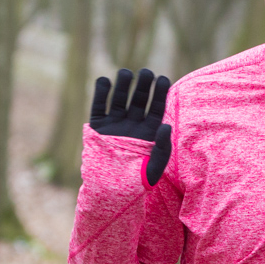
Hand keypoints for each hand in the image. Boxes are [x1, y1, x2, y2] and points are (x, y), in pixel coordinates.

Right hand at [92, 68, 171, 185]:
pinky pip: (99, 107)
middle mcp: (132, 124)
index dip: (159, 94)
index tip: (163, 79)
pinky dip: (101, 94)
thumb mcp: (154, 168)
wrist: (110, 191)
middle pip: (139, 100)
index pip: (156, 108)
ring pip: (119, 100)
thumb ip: (162, 148)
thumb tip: (166, 126)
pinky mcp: (98, 127)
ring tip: (126, 73)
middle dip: (143, 86)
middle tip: (147, 72)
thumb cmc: (136, 183)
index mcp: (148, 131)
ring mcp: (114, 124)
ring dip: (122, 86)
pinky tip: (104, 80)